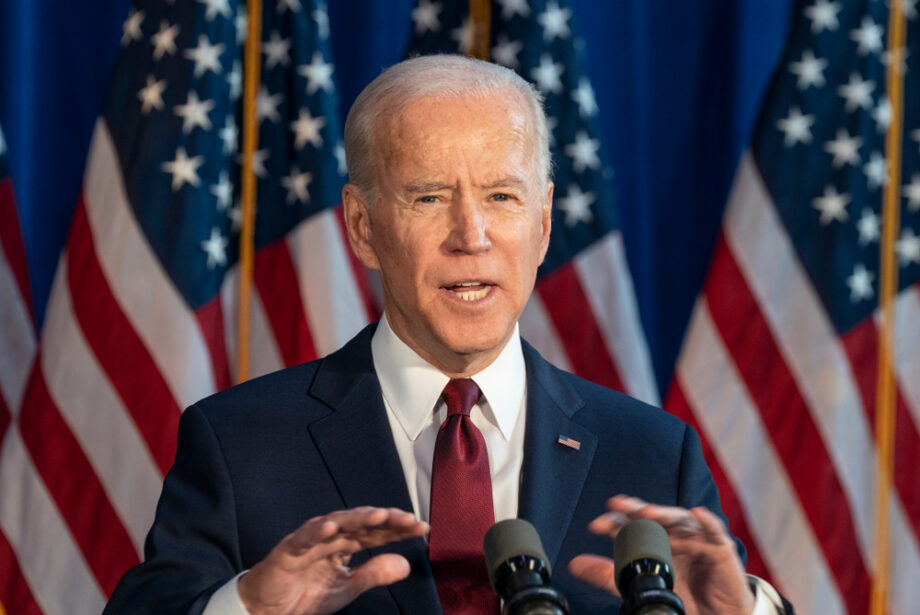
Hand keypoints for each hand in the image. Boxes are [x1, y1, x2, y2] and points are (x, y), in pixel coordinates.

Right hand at [237, 506, 428, 614]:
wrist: (269, 609)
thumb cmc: (306, 593)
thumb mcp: (348, 588)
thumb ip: (374, 574)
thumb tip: (407, 564)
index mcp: (346, 544)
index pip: (377, 532)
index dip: (398, 528)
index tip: (422, 527)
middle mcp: (331, 536)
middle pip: (361, 522)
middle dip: (385, 519)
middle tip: (408, 518)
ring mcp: (310, 540)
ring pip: (337, 524)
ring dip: (357, 519)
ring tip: (379, 516)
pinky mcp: (289, 550)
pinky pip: (303, 539)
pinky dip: (316, 532)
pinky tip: (332, 529)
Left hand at [568, 496, 753, 614]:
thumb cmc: (681, 595)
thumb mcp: (640, 586)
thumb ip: (608, 574)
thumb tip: (573, 564)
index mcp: (655, 541)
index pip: (633, 525)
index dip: (615, 521)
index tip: (596, 525)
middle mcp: (674, 536)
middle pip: (654, 517)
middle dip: (636, 509)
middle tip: (617, 504)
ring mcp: (697, 540)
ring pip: (680, 519)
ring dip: (665, 513)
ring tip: (649, 511)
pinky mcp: (720, 549)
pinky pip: (715, 531)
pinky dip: (707, 521)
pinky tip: (697, 513)